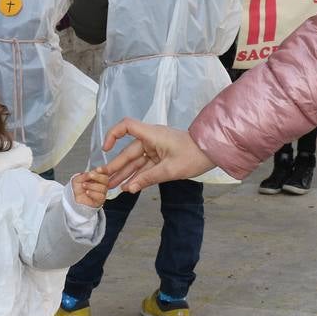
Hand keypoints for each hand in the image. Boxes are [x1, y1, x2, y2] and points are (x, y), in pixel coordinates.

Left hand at [71, 167, 108, 206]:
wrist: (73, 198)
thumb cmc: (77, 189)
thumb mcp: (78, 179)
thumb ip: (85, 175)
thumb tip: (92, 173)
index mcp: (97, 178)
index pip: (104, 172)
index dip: (103, 170)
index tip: (99, 169)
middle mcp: (101, 184)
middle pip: (106, 179)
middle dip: (98, 177)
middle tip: (90, 176)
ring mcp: (101, 192)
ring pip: (103, 188)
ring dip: (92, 186)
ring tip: (84, 185)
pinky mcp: (100, 200)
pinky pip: (101, 196)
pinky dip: (93, 193)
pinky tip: (87, 192)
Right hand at [102, 119, 217, 193]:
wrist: (213, 153)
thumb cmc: (194, 155)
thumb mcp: (170, 170)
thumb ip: (147, 179)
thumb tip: (129, 188)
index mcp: (152, 135)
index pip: (126, 126)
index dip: (113, 135)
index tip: (106, 149)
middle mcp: (151, 140)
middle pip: (129, 152)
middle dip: (116, 167)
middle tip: (103, 180)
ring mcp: (156, 149)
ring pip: (136, 162)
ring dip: (125, 174)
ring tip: (112, 186)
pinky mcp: (161, 158)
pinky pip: (145, 167)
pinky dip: (137, 176)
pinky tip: (128, 185)